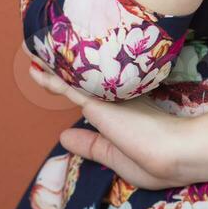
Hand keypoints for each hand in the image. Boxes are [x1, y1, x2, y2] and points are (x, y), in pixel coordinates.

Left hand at [27, 60, 198, 188]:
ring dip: (53, 65)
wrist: (173, 153)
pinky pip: (67, 86)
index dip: (77, 84)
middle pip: (82, 79)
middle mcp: (113, 97)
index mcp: (122, 109)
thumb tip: (63, 136)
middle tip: (45, 50)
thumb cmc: (151, 159)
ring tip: (35, 48)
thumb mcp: (113, 155)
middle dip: (64, 66)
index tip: (63, 76)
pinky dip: (49, 79)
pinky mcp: (97, 101)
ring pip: (73, 77)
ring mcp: (105, 96)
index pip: (93, 95)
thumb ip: (90, 144)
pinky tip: (35, 68)